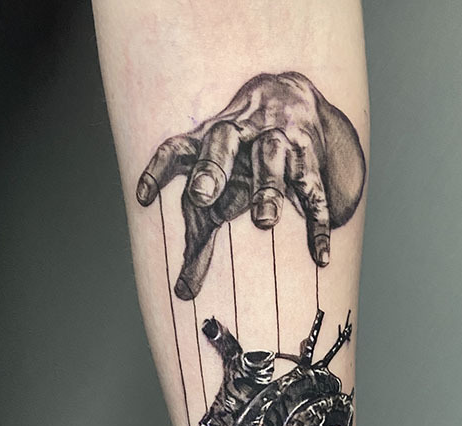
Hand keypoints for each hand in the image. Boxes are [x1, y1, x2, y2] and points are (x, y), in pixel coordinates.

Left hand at [136, 72, 365, 299]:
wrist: (292, 95)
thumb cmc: (241, 158)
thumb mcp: (216, 188)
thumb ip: (197, 239)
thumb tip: (181, 295)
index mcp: (209, 140)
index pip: (177, 148)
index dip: (157, 170)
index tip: (142, 197)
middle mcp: (241, 134)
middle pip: (223, 142)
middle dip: (212, 168)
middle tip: (199, 198)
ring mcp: (279, 143)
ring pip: (272, 159)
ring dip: (267, 189)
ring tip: (263, 222)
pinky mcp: (311, 161)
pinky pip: (315, 193)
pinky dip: (319, 224)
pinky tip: (318, 258)